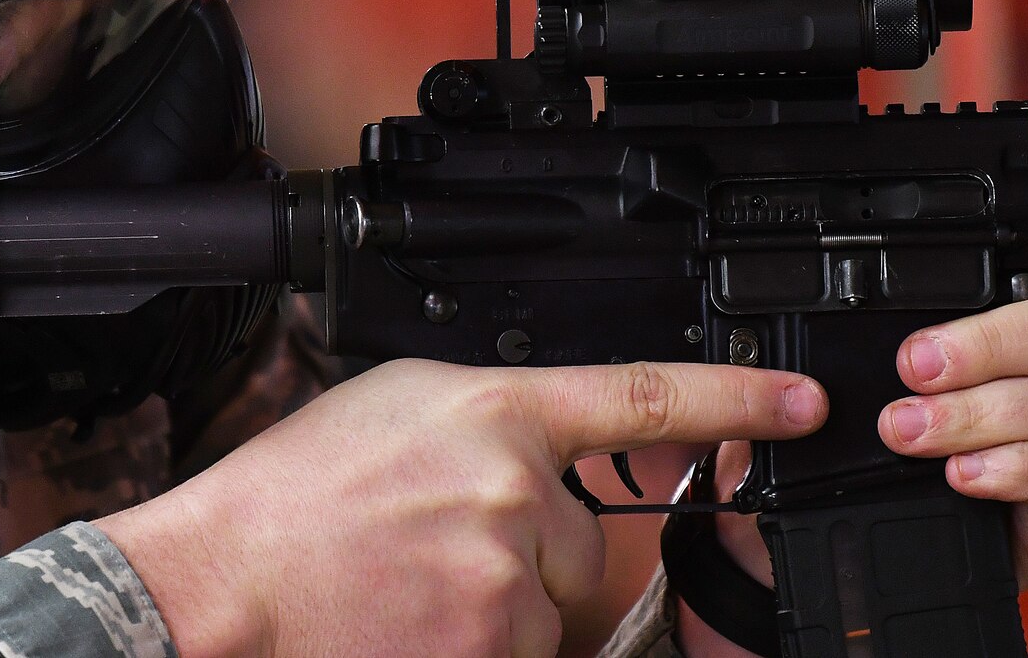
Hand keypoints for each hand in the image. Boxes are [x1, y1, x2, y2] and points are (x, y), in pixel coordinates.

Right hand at [100, 358, 826, 657]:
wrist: (224, 589)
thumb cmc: (291, 499)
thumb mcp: (394, 409)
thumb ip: (487, 421)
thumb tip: (543, 450)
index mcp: (493, 409)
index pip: (644, 396)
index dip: (739, 398)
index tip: (803, 404)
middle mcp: (514, 490)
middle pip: (585, 539)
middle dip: (533, 556)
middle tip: (436, 554)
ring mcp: (507, 580)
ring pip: (551, 609)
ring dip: (500, 611)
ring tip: (408, 591)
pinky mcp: (497, 651)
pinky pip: (524, 653)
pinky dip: (480, 647)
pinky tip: (411, 624)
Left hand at [676, 296, 1027, 656]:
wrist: (870, 535)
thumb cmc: (875, 448)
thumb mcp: (867, 386)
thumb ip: (880, 350)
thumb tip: (849, 335)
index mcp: (1024, 339)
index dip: (995, 320)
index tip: (914, 352)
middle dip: (989, 351)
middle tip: (911, 376)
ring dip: (978, 416)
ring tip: (910, 434)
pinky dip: (1015, 471)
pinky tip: (962, 477)